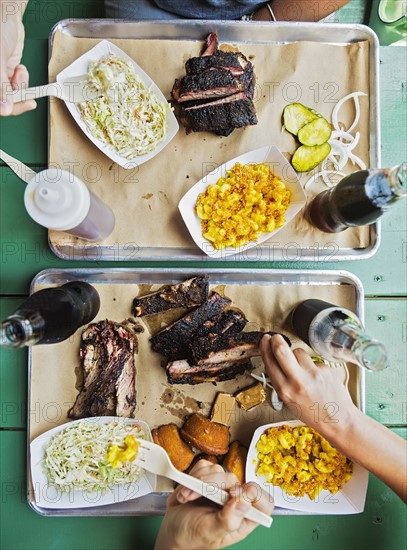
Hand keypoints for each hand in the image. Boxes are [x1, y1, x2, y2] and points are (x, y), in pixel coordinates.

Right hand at [0, 0, 35, 114]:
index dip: (3, 107)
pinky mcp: (7, 75)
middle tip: (30, 100)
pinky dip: (22, 81)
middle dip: (16, 98)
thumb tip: (5, 108)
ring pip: (11, 96)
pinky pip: (17, 87)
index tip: (13, 109)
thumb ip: (1, 85)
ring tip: (20, 73)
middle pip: (2, 102)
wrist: (8, 14)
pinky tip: (20, 69)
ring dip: (20, 87)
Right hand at [154, 460, 273, 549]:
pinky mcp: (208, 477)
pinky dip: (191, 476)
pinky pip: (204, 466)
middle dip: (211, 485)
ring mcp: (222, 487)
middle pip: (235, 480)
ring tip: (186, 498)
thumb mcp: (210, 532)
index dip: (253, 494)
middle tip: (193, 495)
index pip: (264, 502)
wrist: (171, 529)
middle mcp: (236, 500)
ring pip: (217, 471)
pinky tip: (185, 492)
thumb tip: (244, 502)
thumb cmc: (191, 536)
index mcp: (244, 518)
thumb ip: (228, 520)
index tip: (233, 494)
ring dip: (197, 482)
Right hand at [260, 334, 357, 439]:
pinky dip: (311, 364)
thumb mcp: (288, 401)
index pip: (270, 362)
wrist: (338, 420)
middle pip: (282, 350)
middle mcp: (298, 381)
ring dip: (296, 355)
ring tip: (301, 368)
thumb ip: (280, 381)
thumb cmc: (313, 413)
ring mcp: (313, 374)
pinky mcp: (325, 369)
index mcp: (285, 391)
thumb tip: (272, 360)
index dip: (265, 348)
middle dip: (276, 340)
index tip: (264, 341)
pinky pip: (313, 359)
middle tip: (275, 337)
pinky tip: (315, 376)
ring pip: (298, 351)